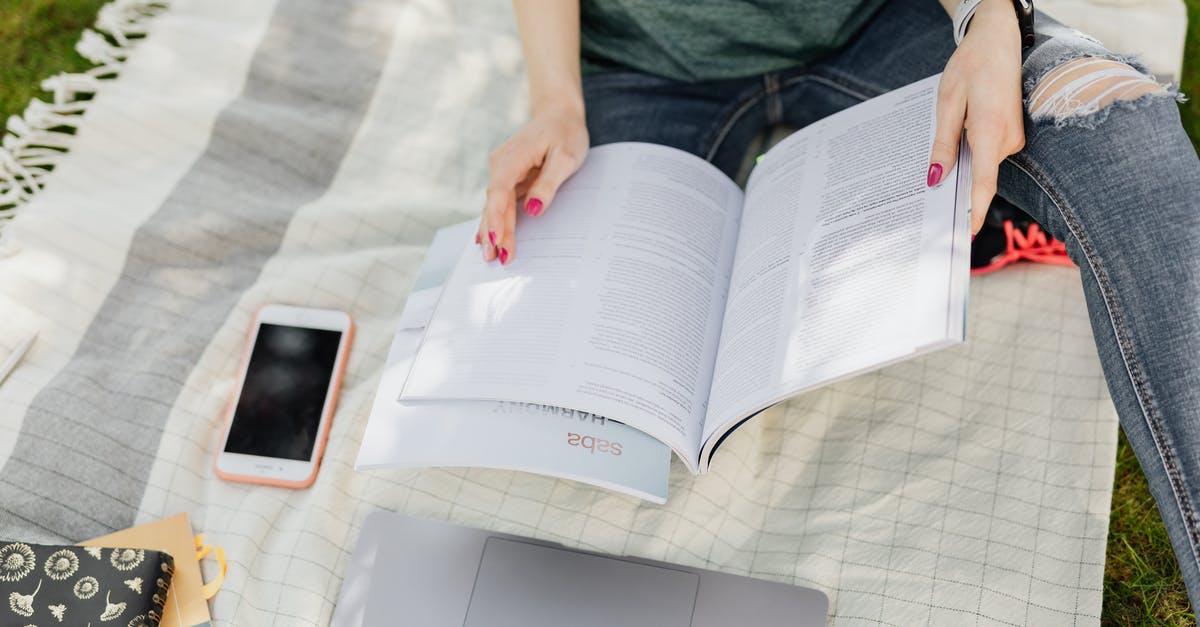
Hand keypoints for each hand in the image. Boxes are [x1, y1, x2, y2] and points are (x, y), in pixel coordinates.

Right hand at [478, 102, 588, 263]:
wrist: (558, 113)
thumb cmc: (565, 132)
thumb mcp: (565, 157)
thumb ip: (548, 184)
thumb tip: (533, 210)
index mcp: (511, 158)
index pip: (498, 194)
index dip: (495, 219)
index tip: (495, 240)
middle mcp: (500, 165)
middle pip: (494, 204)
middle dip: (494, 232)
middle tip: (495, 259)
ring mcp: (502, 171)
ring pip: (495, 206)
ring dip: (492, 230)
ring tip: (490, 256)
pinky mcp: (508, 177)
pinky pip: (500, 203)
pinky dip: (495, 220)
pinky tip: (487, 238)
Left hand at [928, 0, 1025, 235]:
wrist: (998, 40)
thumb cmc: (970, 67)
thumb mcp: (947, 103)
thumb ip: (943, 143)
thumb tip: (936, 178)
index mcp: (991, 129)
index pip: (984, 180)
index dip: (975, 209)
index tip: (966, 233)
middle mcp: (1008, 138)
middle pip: (979, 175)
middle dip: (957, 189)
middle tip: (929, 210)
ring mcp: (1013, 138)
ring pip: (982, 165)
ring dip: (962, 167)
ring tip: (938, 165)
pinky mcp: (1010, 135)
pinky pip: (987, 154)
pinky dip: (970, 156)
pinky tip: (954, 148)